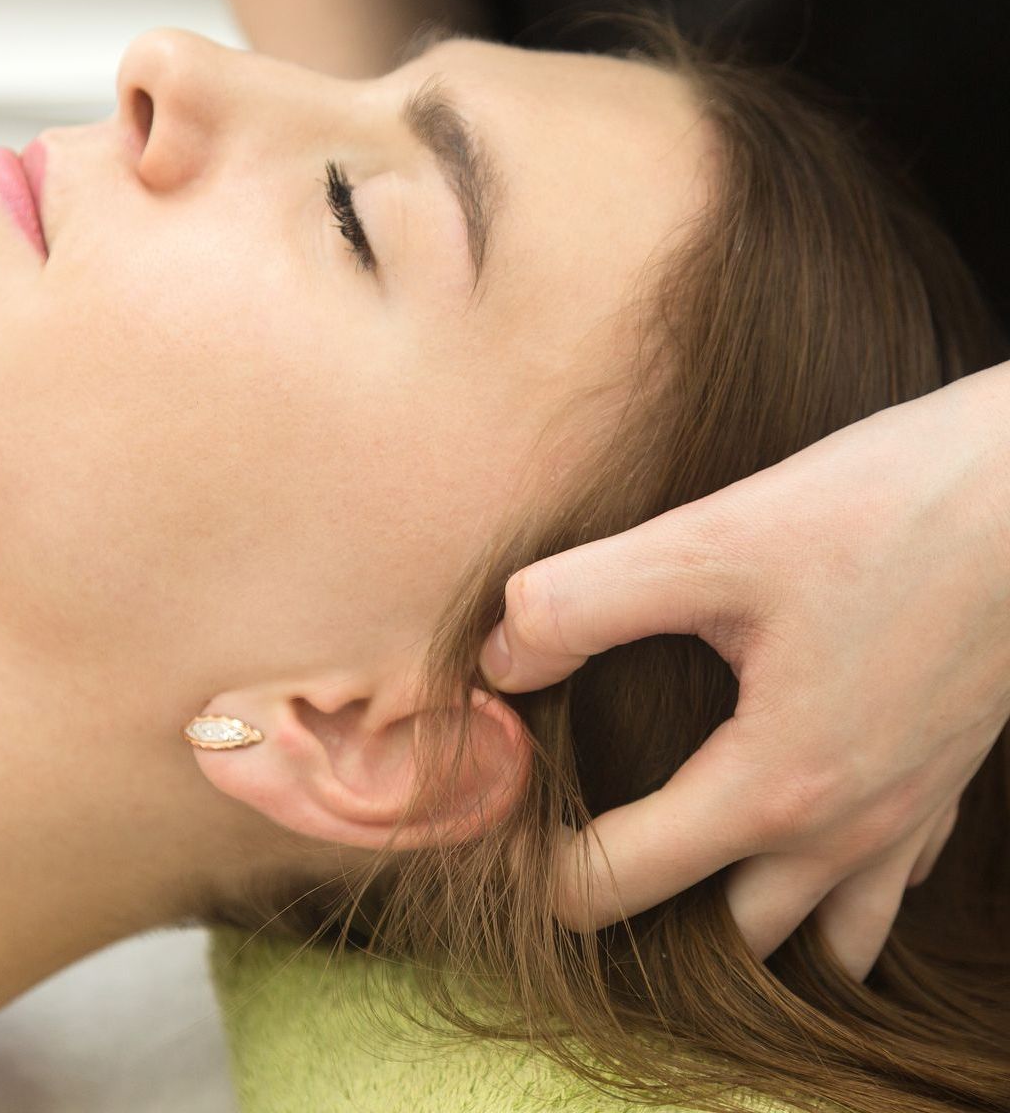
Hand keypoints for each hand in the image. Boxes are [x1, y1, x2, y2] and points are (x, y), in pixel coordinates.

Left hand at [479, 360, 1009, 980]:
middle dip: (645, 921)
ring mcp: (906, 815)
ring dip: (746, 925)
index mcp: (772, 788)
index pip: (620, 883)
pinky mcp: (943, 777)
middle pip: (724, 933)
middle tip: (584, 865)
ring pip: (818, 932)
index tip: (508, 835)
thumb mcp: (710, 543)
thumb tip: (499, 658)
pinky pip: (883, 883)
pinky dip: (833, 891)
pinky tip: (800, 839)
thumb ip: (582, 603)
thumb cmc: (886, 510)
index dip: (545, 872)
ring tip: (685, 885)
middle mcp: (846, 830)